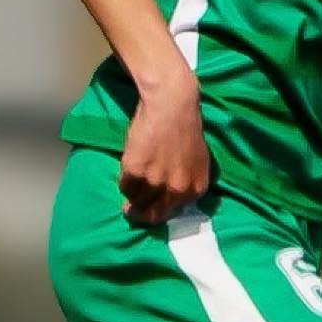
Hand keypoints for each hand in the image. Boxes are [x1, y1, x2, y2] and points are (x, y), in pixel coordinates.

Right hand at [119, 69, 211, 221]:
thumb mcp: (198, 162)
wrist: (171, 107)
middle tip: (131, 211)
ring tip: (130, 187)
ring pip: (136, 201)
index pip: (174, 213)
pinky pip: (124, 186)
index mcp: (195, 189)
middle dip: (141, 215)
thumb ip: (188, 182)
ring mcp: (155, 183)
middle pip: (153, 214)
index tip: (152, 209)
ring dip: (131, 197)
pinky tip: (128, 170)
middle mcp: (177, 190)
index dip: (160, 210)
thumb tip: (173, 196)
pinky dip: (124, 180)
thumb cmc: (186, 130)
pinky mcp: (135, 172)